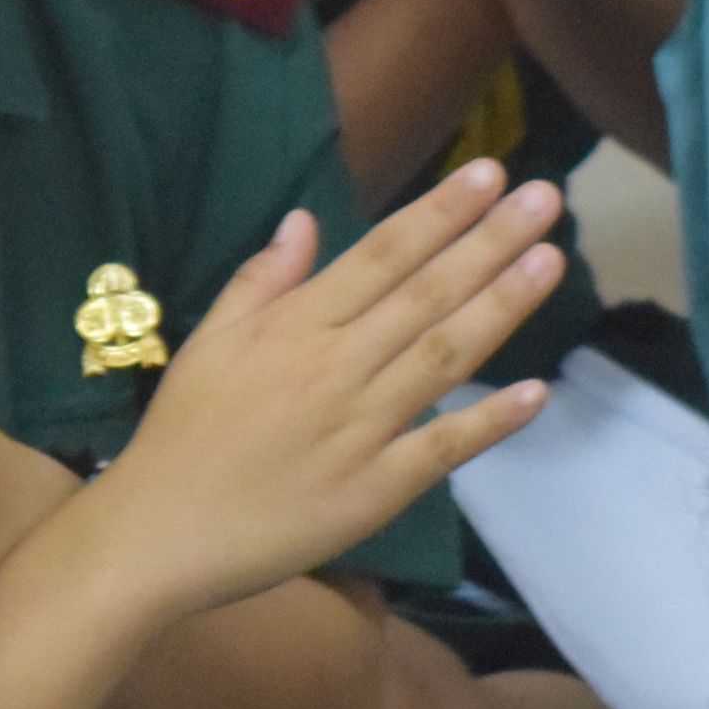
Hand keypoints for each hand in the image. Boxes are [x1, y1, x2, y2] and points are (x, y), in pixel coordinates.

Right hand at [95, 158, 561, 619]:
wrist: (158, 535)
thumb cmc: (183, 434)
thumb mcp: (209, 342)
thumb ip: (261, 280)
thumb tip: (305, 218)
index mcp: (294, 327)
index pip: (381, 256)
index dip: (439, 213)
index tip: (490, 173)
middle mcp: (335, 368)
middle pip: (425, 295)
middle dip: (489, 242)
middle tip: (545, 198)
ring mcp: (360, 430)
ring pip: (442, 356)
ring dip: (501, 307)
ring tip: (550, 260)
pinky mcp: (375, 491)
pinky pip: (440, 450)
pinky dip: (488, 421)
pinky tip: (536, 392)